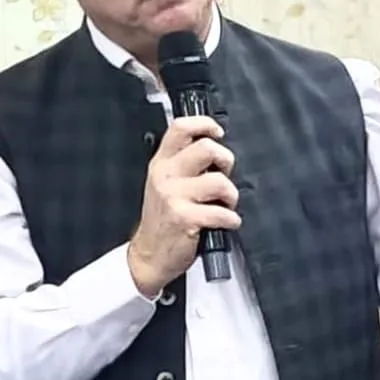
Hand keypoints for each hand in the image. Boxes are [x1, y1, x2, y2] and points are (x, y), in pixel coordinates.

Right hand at [128, 116, 240, 297]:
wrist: (149, 255)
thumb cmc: (163, 220)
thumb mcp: (163, 185)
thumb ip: (182, 164)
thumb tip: (214, 150)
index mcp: (161, 164)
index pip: (180, 128)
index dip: (204, 125)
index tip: (217, 132)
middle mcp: (166, 176)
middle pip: (206, 148)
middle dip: (225, 161)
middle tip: (222, 175)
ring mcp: (174, 197)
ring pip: (220, 182)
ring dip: (230, 196)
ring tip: (223, 204)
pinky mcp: (185, 218)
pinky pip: (223, 213)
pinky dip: (230, 220)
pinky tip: (223, 223)